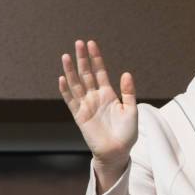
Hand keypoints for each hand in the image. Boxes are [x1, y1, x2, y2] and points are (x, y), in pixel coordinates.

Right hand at [59, 40, 137, 166]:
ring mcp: (86, 106)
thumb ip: (128, 92)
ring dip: (71, 70)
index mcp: (109, 95)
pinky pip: (71, 101)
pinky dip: (66, 90)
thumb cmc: (127, 134)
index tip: (92, 44)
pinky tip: (63, 78)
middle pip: (87, 74)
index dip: (96, 58)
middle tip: (78, 42)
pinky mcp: (80, 116)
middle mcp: (95, 98)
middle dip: (82, 59)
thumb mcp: (131, 110)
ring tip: (67, 56)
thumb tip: (126, 73)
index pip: (100, 72)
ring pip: (77, 84)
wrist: (117, 152)